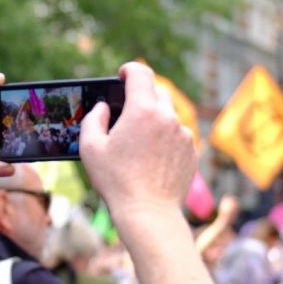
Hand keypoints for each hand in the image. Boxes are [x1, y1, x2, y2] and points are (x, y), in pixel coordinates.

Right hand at [79, 62, 196, 225]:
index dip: (129, 69)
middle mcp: (168, 118)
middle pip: (157, 92)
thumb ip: (94, 119)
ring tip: (138, 141)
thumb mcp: (90, 148)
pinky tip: (152, 158)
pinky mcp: (191, 152)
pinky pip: (178, 135)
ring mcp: (183, 135)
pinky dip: (166, 138)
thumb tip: (104, 107)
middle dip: (142, 96)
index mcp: (143, 110)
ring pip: (168, 115)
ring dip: (155, 119)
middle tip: (127, 112)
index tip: (123, 75)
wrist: (149, 213)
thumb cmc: (116, 181)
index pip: (140, 73)